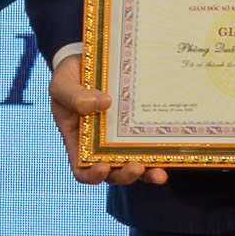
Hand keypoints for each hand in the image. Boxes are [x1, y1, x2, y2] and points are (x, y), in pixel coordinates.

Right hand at [48, 54, 165, 186]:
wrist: (90, 61)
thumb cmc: (70, 77)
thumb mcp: (62, 84)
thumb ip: (74, 96)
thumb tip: (104, 102)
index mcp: (78, 140)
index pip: (82, 169)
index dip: (92, 175)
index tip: (102, 167)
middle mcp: (101, 146)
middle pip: (113, 173)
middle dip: (125, 175)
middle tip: (136, 166)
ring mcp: (123, 138)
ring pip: (136, 165)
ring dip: (148, 173)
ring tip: (159, 174)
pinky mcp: (141, 128)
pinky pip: (152, 145)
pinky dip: (162, 153)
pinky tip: (172, 152)